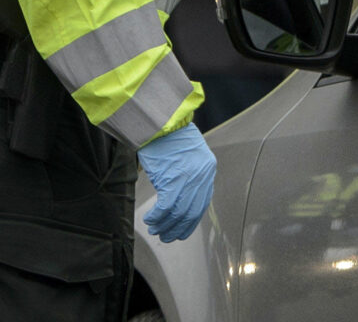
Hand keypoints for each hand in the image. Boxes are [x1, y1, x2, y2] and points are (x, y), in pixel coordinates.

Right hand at [138, 123, 218, 242]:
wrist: (159, 120)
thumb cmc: (168, 137)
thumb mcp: (187, 156)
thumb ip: (190, 177)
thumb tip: (181, 203)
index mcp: (208, 169)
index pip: (202, 204)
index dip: (190, 221)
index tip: (181, 231)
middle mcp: (202, 175)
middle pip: (191, 211)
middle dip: (177, 228)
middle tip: (165, 236)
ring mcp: (188, 177)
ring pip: (177, 212)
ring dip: (164, 225)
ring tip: (155, 229)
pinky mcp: (172, 178)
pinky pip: (165, 207)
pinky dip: (156, 216)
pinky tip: (149, 219)